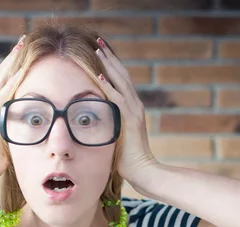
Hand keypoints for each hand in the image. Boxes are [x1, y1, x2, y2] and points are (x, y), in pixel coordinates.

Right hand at [0, 35, 25, 178]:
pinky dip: (13, 80)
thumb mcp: (8, 136)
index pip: (3, 81)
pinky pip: (4, 94)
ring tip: (22, 46)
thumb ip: (15, 126)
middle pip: (1, 73)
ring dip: (12, 62)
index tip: (22, 51)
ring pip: (1, 79)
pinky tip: (22, 69)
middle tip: (22, 40)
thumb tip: (31, 124)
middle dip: (12, 56)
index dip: (12, 65)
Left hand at [94, 38, 158, 182]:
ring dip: (108, 64)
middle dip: (109, 58)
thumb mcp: (117, 138)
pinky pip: (117, 98)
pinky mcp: (130, 119)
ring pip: (120, 81)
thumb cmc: (128, 160)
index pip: (121, 82)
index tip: (101, 53)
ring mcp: (134, 111)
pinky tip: (99, 74)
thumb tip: (95, 123)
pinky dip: (108, 85)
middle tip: (98, 42)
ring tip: (98, 49)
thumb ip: (111, 126)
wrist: (144, 171)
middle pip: (122, 75)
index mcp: (132, 108)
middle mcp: (135, 105)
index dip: (111, 66)